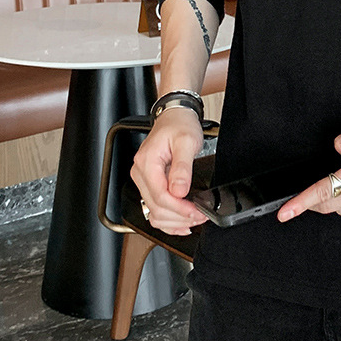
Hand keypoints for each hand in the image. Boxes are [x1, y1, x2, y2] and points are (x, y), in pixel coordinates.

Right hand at [130, 107, 207, 234]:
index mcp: (147, 162)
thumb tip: (179, 191)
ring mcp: (143, 180)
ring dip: (174, 221)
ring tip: (194, 219)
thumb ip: (183, 167)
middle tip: (200, 216)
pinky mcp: (150, 184)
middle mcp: (140, 173)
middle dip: (180, 217)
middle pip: (156, 207)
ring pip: (153, 212)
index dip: (179, 208)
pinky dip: (167, 219)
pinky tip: (181, 223)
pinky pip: (154, 209)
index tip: (195, 212)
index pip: (159, 195)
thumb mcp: (186, 141)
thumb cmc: (179, 125)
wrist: (174, 117)